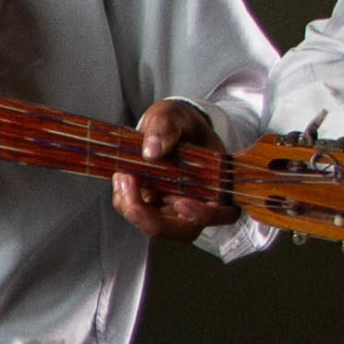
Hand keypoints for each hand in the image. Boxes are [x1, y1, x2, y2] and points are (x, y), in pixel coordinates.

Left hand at [111, 99, 236, 240]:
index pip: (223, 213)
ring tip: (122, 177)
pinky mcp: (154, 205)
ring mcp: (175, 206)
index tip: (181, 203)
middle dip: (153, 220)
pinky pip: (139, 212)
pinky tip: (120, 177)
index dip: (204, 215)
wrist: (165, 126)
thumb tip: (153, 151)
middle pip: (184, 229)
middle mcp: (200, 201)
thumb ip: (166, 126)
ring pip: (158, 226)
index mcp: (218, 182)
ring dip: (135, 209)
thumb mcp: (174, 114)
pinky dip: (125, 200)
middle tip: (131, 195)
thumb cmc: (179, 123)